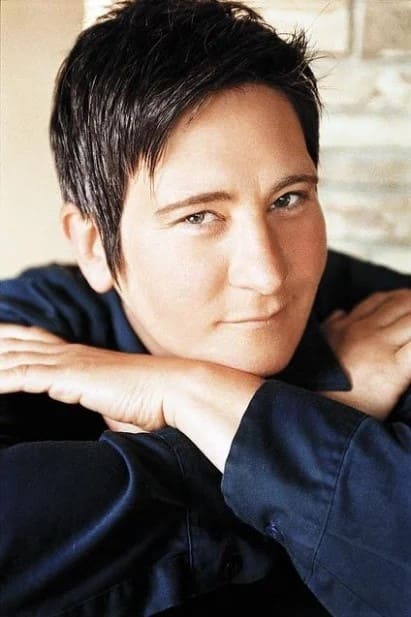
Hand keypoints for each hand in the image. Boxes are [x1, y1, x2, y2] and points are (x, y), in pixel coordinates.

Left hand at [0, 323, 262, 468]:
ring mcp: (70, 364)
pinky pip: (23, 376)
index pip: (39, 342)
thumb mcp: (122, 406)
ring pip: (16, 356)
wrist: (177, 390)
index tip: (0, 338)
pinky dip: (3, 378)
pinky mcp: (70, 377)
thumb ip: (105, 409)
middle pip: (20, 342)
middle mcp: (72, 355)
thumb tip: (107, 423)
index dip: (14, 338)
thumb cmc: (156, 404)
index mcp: (84, 360)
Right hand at [321, 289, 410, 418]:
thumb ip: (332, 328)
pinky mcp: (395, 368)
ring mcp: (379, 347)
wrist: (320, 417)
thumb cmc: (323, 389)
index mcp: (346, 326)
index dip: (399, 298)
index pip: (380, 300)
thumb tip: (341, 313)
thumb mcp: (320, 350)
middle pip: (401, 304)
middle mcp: (364, 331)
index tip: (408, 303)